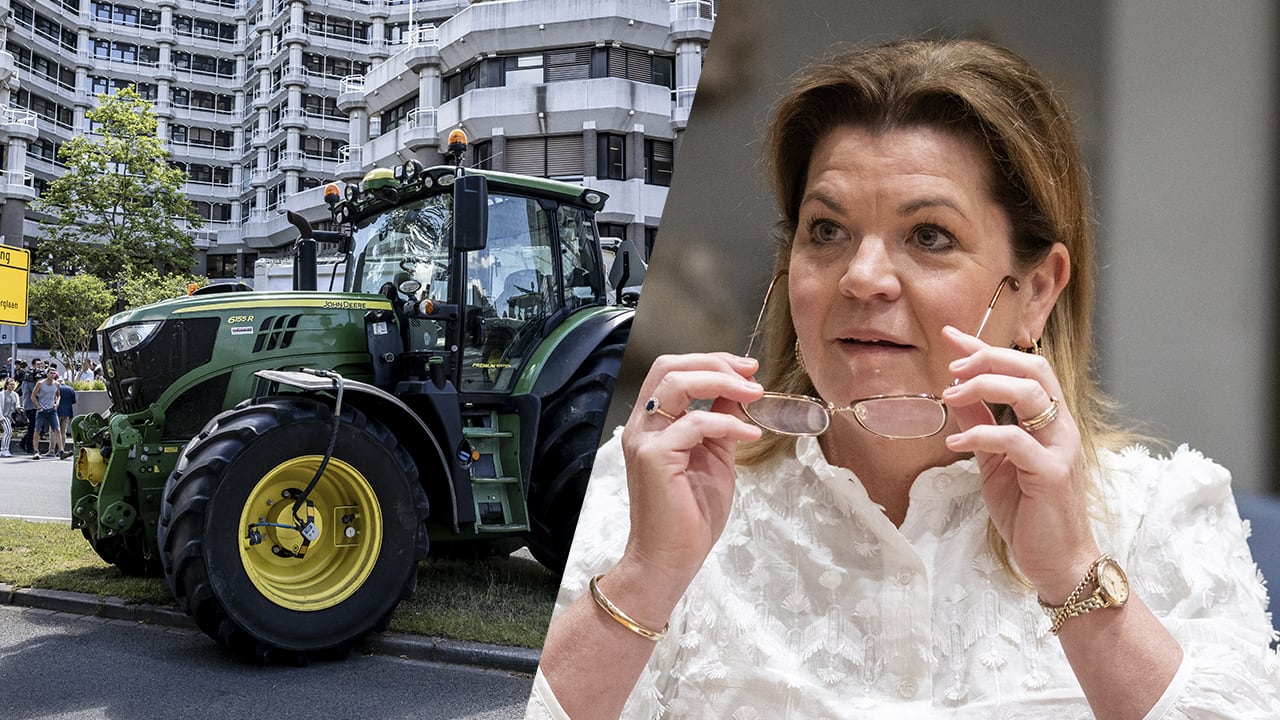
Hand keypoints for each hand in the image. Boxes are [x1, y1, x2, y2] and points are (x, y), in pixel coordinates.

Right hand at [616, 352, 763, 597]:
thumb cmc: (690, 515)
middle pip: (669, 367)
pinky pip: (694, 423)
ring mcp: (644, 439)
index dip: (711, 361)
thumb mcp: (715, 457)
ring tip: (754, 394)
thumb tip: (739, 392)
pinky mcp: (654, 457)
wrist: (670, 558)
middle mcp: (642, 425)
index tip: (748, 369)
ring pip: (676, 384)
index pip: (672, 371)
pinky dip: (728, 423)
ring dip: (720, 381)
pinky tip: (751, 434)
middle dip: (714, 362)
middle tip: (752, 373)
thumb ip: (721, 422)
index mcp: (653, 423)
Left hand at [939, 327, 1098, 601]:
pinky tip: (956, 441)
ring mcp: (1060, 447)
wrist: (1057, 561)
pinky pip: (1016, 440)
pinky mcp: (1052, 473)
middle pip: (1033, 369)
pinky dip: (981, 434)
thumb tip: (956, 396)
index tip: (951, 336)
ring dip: (984, 387)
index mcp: (1048, 421)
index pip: (1023, 369)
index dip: (986, 348)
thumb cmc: (1029, 512)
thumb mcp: (995, 463)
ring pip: (1030, 394)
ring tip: (950, 395)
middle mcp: (1059, 426)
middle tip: (952, 367)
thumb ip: (981, 427)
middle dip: (989, 358)